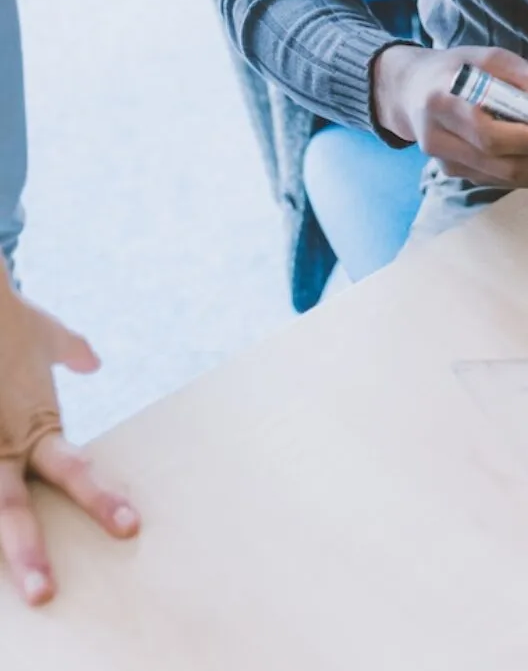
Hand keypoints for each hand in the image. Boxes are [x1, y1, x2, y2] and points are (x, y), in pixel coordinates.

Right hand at [0, 280, 138, 605]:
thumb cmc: (8, 317)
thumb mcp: (47, 335)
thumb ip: (71, 353)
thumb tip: (93, 361)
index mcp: (35, 429)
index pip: (75, 472)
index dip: (102, 500)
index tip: (130, 528)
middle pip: (12, 509)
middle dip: (27, 554)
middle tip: (44, 594)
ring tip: (11, 589)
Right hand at [371, 44, 527, 189]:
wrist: (411, 90)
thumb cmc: (456, 69)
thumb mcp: (492, 58)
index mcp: (442, 102)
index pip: (492, 135)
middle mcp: (438, 140)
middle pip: (503, 164)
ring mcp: (446, 164)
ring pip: (508, 179)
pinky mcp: (457, 175)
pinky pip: (505, 181)